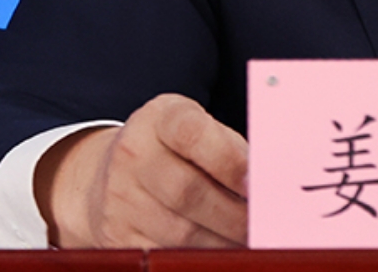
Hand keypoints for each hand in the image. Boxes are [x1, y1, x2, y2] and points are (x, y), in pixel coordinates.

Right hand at [37, 93, 248, 248]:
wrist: (107, 176)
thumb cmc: (170, 150)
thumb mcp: (196, 128)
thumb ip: (231, 148)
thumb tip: (270, 180)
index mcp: (159, 119)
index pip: (192, 134)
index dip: (229, 161)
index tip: (258, 182)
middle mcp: (133, 155)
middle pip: (188, 192)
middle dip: (235, 213)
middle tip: (265, 222)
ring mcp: (120, 199)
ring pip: (180, 233)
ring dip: (223, 242)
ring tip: (250, 240)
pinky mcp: (118, 237)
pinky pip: (166, 257)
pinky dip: (200, 259)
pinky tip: (221, 252)